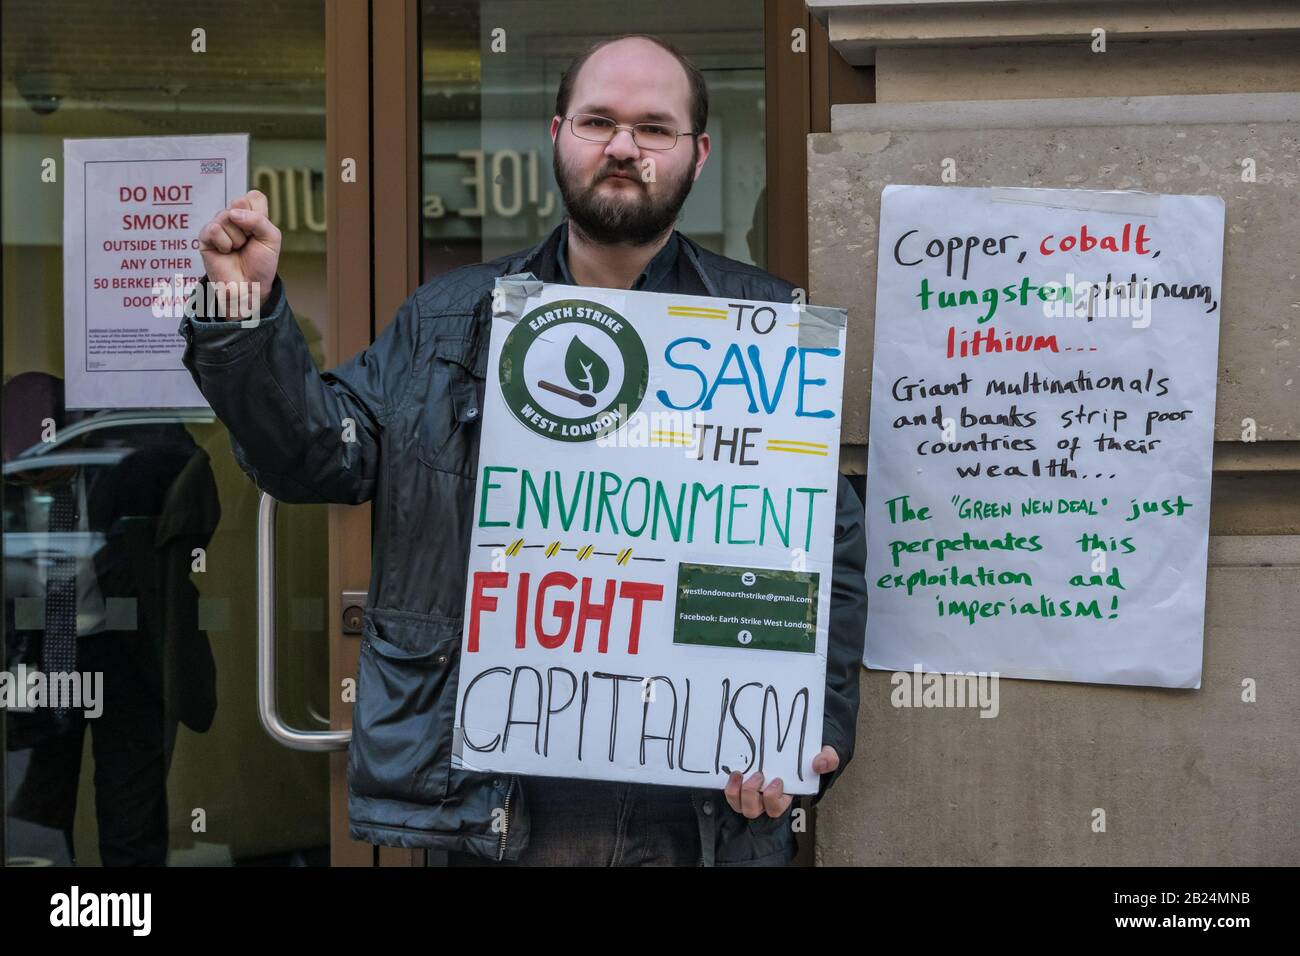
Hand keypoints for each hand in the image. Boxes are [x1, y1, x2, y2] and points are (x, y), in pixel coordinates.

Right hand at [197, 189, 280, 316]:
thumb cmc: (261, 263)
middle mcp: (233, 217)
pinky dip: (224, 243)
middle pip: (238, 202)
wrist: (250, 287)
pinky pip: (214, 229)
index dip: (259, 212)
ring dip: (237, 238)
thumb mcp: (272, 239)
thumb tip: (233, 213)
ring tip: (237, 249)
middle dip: (249, 225)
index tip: (260, 231)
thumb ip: (259, 220)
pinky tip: (225, 252)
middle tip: (249, 242)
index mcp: (251, 214)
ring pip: (226, 216)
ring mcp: (219, 225)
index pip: (254, 196)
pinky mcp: (205, 237)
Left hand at [723, 746, 838, 818]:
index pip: (777, 808)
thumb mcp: (823, 754)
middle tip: (758, 776)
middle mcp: (766, 799)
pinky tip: (733, 773)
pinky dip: (729, 787)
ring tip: (740, 774)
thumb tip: (821, 763)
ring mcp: (751, 794)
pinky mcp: (740, 785)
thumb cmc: (807, 754)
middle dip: (752, 796)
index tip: (777, 781)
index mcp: (785, 795)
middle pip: (754, 811)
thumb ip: (828, 758)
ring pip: (740, 806)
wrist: (793, 743)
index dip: (774, 799)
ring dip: (737, 793)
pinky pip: (731, 795)